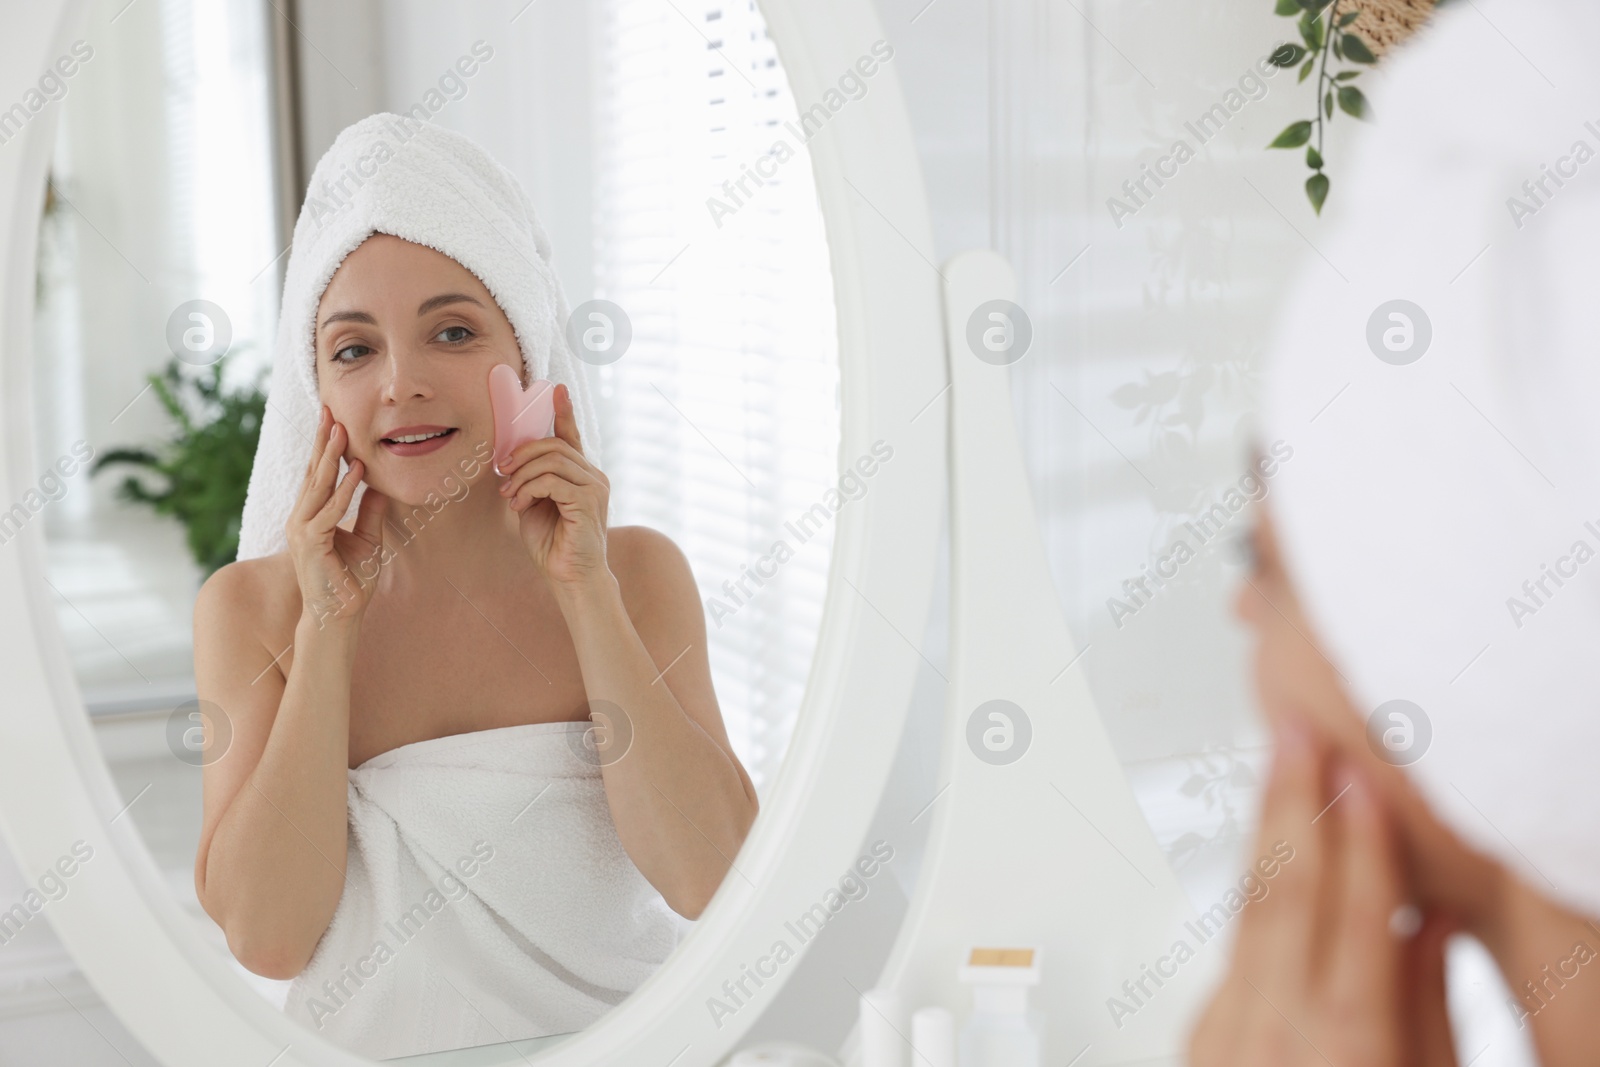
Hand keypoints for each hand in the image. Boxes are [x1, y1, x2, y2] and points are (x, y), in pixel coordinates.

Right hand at [286, 405, 387, 627]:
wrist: (340, 616)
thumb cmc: (351, 581)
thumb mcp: (368, 539)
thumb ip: (370, 511)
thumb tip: (378, 485)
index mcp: (310, 516)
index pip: (318, 474)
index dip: (324, 446)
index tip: (333, 418)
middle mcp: (300, 519)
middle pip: (313, 472)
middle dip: (321, 440)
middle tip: (329, 409)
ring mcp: (301, 530)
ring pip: (318, 486)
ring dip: (331, 457)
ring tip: (342, 430)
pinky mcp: (310, 544)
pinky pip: (330, 510)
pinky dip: (345, 490)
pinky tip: (358, 470)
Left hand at [497, 382, 611, 589]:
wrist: (570, 577)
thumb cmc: (553, 543)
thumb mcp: (535, 503)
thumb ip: (530, 480)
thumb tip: (510, 460)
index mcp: (581, 474)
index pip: (572, 436)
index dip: (564, 411)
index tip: (556, 389)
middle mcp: (593, 476)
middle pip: (554, 445)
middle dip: (522, 455)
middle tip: (502, 472)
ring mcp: (594, 487)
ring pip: (552, 460)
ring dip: (522, 476)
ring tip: (511, 496)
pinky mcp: (589, 502)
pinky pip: (552, 480)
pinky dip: (529, 489)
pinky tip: (520, 505)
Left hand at [1188, 719, 1457, 1066]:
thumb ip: (1428, 1008)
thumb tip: (1431, 921)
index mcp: (1343, 1050)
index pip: (1355, 920)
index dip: (1361, 840)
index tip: (1363, 776)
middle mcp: (1269, 1037)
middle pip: (1280, 895)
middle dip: (1290, 801)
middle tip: (1296, 730)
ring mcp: (1222, 1034)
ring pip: (1246, 911)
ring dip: (1266, 828)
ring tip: (1279, 762)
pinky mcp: (1201, 1032)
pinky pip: (1234, 947)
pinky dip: (1259, 890)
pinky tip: (1273, 843)